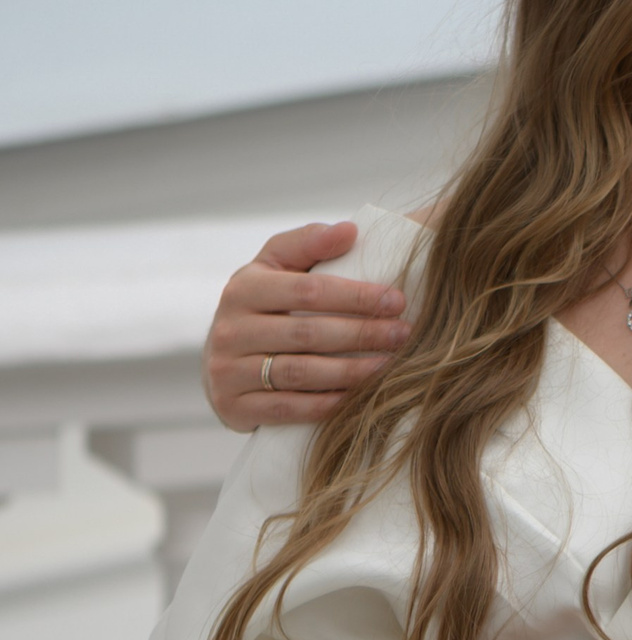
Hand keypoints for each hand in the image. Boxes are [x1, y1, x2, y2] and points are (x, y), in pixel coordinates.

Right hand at [204, 221, 409, 430]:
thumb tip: (349, 230)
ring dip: (351, 371)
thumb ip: (308, 243)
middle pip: (307, 333)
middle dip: (362, 333)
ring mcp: (227, 371)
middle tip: (403, 334)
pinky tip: (358, 398)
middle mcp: (229, 330)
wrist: (220, 360)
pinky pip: (287, 409)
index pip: (308, 290)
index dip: (356, 296)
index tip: (397, 300)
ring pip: (299, 373)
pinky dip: (325, 405)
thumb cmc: (263, 305)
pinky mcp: (232, 407)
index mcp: (244, 288)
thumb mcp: (276, 265)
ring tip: (389, 365)